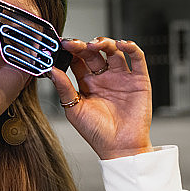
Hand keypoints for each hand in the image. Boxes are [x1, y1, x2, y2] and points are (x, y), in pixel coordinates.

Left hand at [49, 37, 152, 159]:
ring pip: (114, 51)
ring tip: (96, 44)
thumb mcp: (74, 109)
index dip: (71, 51)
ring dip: (105, 43)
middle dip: (85, 45)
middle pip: (94, 53)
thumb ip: (64, 88)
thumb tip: (51, 70)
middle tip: (76, 44)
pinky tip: (122, 44)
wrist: (119, 147)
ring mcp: (121, 77)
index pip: (78, 60)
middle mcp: (104, 78)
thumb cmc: (97, 132)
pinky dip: (131, 48)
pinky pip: (137, 59)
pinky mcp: (138, 80)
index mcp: (87, 84)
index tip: (62, 45)